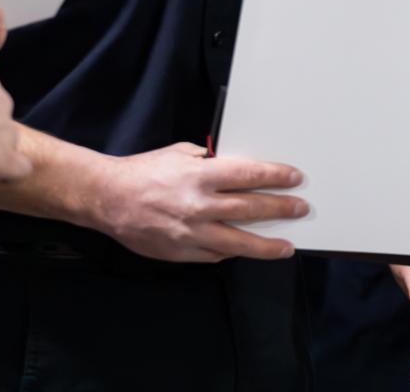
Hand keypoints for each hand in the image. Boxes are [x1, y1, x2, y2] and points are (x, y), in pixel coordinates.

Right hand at [93, 144, 308, 262]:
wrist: (109, 199)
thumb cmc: (144, 172)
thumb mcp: (180, 154)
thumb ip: (210, 162)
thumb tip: (237, 169)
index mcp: (200, 176)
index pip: (249, 176)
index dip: (276, 177)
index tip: (294, 178)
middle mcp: (199, 206)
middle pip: (251, 209)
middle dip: (281, 209)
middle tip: (300, 209)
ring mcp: (191, 233)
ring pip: (239, 242)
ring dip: (267, 245)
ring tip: (286, 247)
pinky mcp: (182, 252)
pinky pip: (215, 255)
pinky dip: (233, 252)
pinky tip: (247, 250)